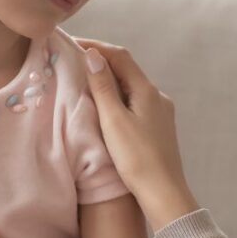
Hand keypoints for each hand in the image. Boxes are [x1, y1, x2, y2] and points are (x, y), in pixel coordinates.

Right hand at [77, 38, 198, 231]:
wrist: (164, 193)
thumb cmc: (137, 158)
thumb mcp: (114, 120)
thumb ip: (103, 87)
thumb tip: (93, 55)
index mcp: (147, 90)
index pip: (120, 56)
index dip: (96, 46)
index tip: (72, 44)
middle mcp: (157, 96)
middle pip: (127, 69)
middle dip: (102, 62)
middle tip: (74, 61)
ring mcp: (160, 112)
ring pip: (131, 87)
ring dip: (109, 80)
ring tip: (84, 82)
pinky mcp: (158, 127)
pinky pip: (135, 102)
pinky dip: (117, 97)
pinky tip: (105, 107)